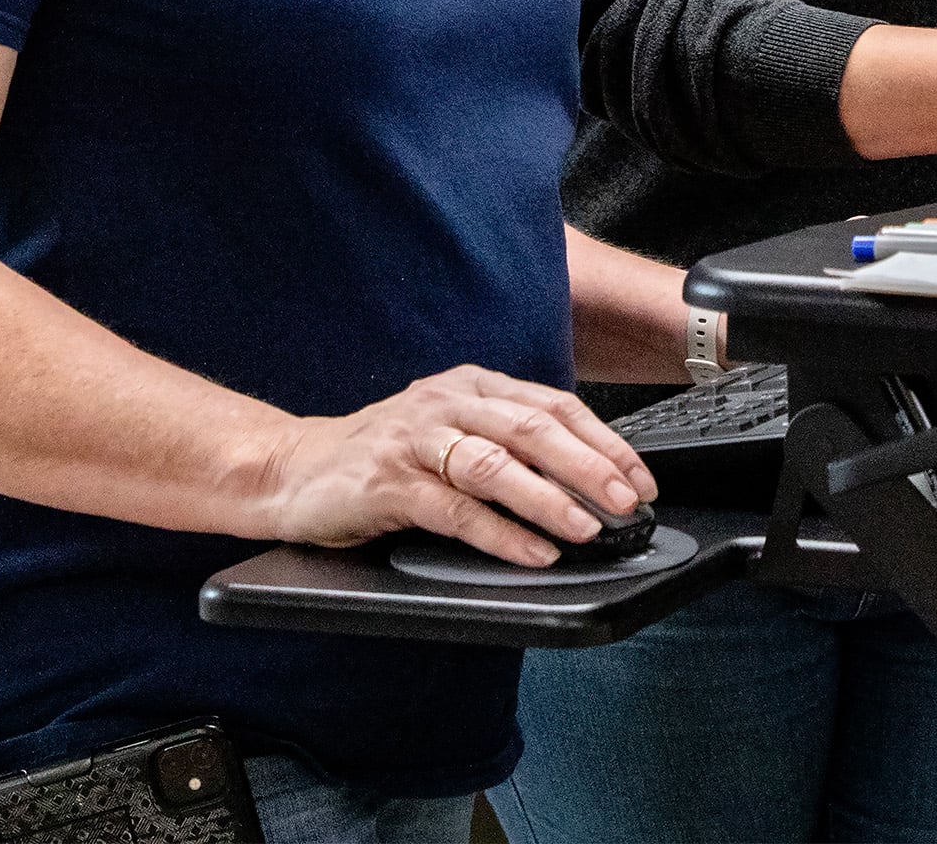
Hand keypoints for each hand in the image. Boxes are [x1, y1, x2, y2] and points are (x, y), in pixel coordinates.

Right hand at [265, 364, 657, 566]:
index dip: (604, 441)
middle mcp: (448, 401)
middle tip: (628, 502)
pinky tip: (532, 552)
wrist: (295, 468)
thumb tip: (588, 479)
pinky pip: (455, 508)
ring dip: (549, 499)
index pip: (553, 404)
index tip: (640, 478)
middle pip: (532, 428)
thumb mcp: (453, 432)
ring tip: (587, 528)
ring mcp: (416, 440)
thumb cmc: (386, 454)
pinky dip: (500, 534)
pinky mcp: (390, 483)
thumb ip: (507, 442)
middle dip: (589, 466)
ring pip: (496, 464)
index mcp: (473, 385)